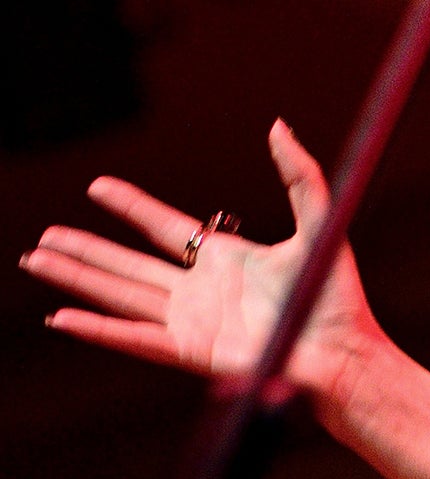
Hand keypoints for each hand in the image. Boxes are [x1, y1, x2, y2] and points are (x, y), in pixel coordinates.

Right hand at [19, 120, 384, 414]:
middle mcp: (200, 291)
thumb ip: (298, 176)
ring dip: (76, 280)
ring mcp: (191, 323)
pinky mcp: (190, 352)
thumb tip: (278, 126)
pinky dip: (97, 328)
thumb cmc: (335, 296)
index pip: (165, 228)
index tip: (98, 187)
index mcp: (226, 260)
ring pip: (119, 295)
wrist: (344, 350)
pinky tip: (62, 318)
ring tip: (36, 262)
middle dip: (85, 250)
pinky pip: (133, 337)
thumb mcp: (319, 223)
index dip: (131, 207)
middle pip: (128, 265)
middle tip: (45, 236)